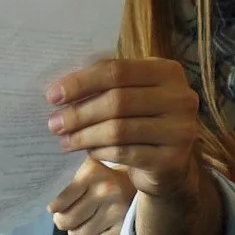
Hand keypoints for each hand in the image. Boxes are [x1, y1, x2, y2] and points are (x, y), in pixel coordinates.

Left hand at [46, 58, 207, 204]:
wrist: (170, 164)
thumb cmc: (143, 120)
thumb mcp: (132, 94)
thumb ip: (106, 85)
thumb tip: (60, 89)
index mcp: (167, 71)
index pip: (117, 70)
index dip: (82, 82)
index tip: (53, 95)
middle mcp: (180, 98)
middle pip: (117, 100)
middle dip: (79, 112)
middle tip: (54, 123)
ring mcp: (180, 130)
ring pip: (119, 129)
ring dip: (85, 135)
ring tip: (65, 140)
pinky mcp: (172, 159)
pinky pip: (125, 154)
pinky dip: (101, 152)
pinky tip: (88, 151)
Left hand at [48, 155, 130, 234]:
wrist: (138, 181)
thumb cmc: (102, 176)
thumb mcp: (86, 169)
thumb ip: (66, 180)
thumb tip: (46, 202)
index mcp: (91, 172)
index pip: (59, 202)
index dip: (54, 208)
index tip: (55, 207)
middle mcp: (106, 190)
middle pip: (66, 221)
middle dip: (63, 221)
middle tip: (68, 216)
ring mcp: (118, 211)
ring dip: (76, 232)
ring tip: (83, 222)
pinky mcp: (125, 228)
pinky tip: (94, 231)